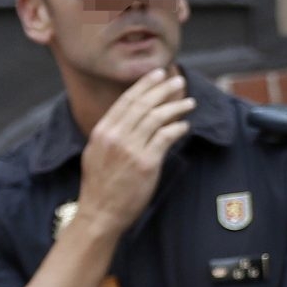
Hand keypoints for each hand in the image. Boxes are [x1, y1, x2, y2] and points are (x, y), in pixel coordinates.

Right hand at [77, 69, 196, 236]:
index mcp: (102, 130)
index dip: (144, 85)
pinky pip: (165, 138)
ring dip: (175, 107)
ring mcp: (130, 149)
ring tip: (189, 102)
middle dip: (163, 89)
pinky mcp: (146, 164)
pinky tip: (185, 125)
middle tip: (178, 80)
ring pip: (156, 118)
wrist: (100, 212)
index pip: (126, 100)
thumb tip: (128, 121)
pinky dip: (176, 129)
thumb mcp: (97, 153)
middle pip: (143, 104)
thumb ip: (112, 135)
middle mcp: (115, 136)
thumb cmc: (100, 187)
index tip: (158, 74)